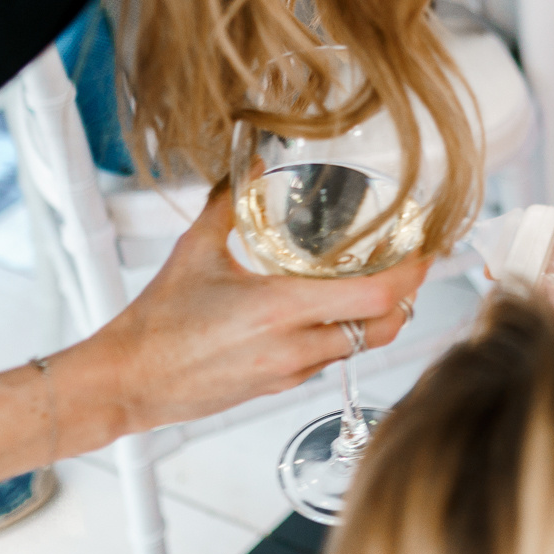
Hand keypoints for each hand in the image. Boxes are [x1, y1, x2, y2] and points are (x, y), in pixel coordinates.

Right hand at [81, 188, 427, 434]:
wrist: (128, 381)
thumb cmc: (156, 324)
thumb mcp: (195, 251)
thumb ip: (227, 204)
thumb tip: (252, 167)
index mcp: (280, 308)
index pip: (375, 296)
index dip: (411, 275)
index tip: (424, 251)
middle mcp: (294, 345)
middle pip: (383, 327)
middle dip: (406, 297)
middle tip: (412, 266)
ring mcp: (290, 371)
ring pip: (357, 346)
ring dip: (373, 318)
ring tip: (374, 284)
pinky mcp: (279, 386)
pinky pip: (326, 360)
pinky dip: (337, 335)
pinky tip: (323, 313)